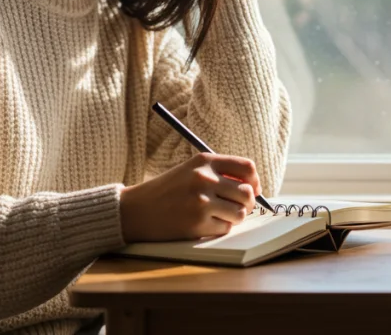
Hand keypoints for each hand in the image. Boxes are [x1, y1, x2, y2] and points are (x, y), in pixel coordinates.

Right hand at [119, 153, 261, 242]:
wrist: (136, 210)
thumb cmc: (166, 190)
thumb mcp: (190, 170)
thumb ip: (219, 173)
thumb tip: (253, 188)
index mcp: (204, 161)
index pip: (247, 168)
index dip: (254, 181)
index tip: (252, 189)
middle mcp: (204, 179)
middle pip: (247, 192)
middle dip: (246, 203)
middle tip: (236, 207)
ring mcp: (201, 202)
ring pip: (240, 213)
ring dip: (234, 218)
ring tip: (219, 215)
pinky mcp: (197, 224)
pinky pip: (225, 228)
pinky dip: (219, 228)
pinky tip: (204, 223)